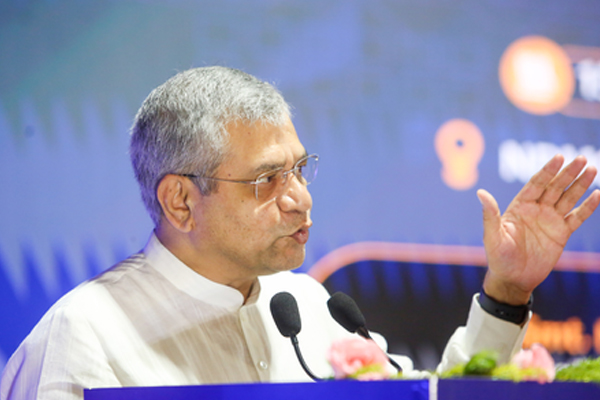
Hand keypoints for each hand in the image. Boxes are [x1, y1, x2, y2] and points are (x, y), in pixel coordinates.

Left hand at [478, 155, 599, 304]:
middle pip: (555, 187)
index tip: (559, 157)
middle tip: (581, 158)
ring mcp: (550, 220)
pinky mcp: (561, 234)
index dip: (548, 171)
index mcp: (520, 206)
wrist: (513, 279)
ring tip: (592, 169)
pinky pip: (577, 217)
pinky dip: (587, 207)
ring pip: (568, 198)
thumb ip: (490, 214)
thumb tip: (480, 192)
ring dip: (580, 184)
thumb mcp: (492, 235)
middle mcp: (536, 209)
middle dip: (568, 173)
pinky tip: (597, 194)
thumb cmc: (498, 256)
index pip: (536, 183)